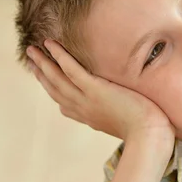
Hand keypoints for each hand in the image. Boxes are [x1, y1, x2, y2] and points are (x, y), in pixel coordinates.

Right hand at [26, 40, 174, 147]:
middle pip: (55, 89)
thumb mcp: (128, 121)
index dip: (53, 90)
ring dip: (43, 62)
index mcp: (90, 117)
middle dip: (42, 73)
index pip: (65, 103)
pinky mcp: (95, 90)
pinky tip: (51, 45)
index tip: (46, 80)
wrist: (149, 136)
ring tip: (32, 49)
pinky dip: (59, 56)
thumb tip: (129, 108)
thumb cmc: (147, 130)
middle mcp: (83, 109)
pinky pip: (71, 70)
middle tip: (32, 59)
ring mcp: (87, 99)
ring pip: (57, 78)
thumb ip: (120, 113)